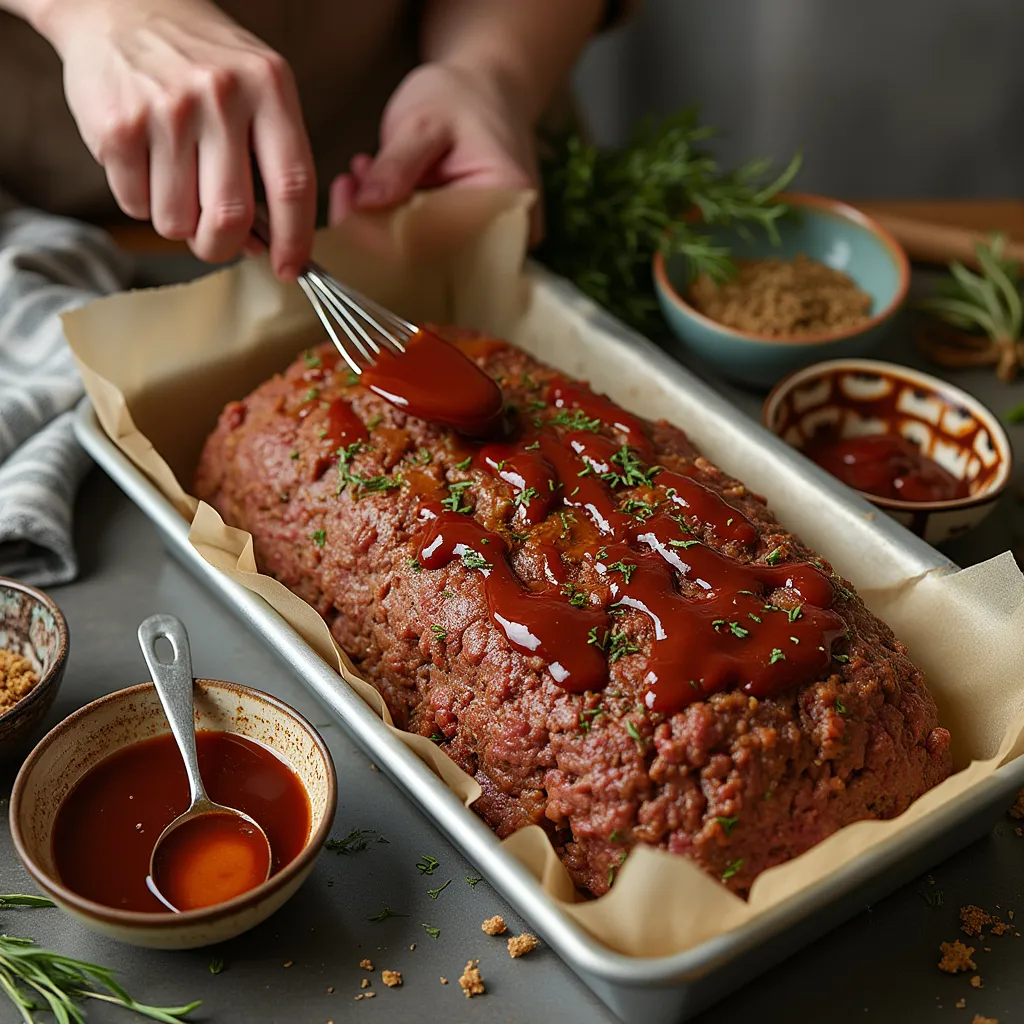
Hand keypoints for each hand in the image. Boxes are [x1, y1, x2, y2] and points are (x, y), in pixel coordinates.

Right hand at [43, 0, 315, 276]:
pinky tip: (146, 164)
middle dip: (222, 246)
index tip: (291, 269)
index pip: (293, 185)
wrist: (118, 3)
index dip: (295, 239)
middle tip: (215, 241)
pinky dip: (142, 202)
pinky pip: (136, 205)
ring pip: (178, 221)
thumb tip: (263, 246)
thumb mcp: (257, 90)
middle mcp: (220, 95)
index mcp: (269, 87)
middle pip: (231, 217)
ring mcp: (166, 110)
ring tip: (175, 183)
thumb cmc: (201, 61)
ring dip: (177, 223)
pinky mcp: (118, 126)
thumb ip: (270, 163)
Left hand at [328, 62, 541, 243]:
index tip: (350, 213)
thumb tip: (364, 206)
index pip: (443, 244)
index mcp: (505, 202)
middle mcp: (506, 232)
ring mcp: (490, 240)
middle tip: (348, 193)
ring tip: (362, 180)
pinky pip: (428, 244)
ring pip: (427, 254)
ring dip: (385, 224)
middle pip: (435, 258)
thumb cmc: (462, 97)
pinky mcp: (470, 239)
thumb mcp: (423, 121)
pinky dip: (398, 221)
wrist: (488, 88)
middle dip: (382, 232)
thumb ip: (396, 164)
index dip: (389, 240)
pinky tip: (377, 189)